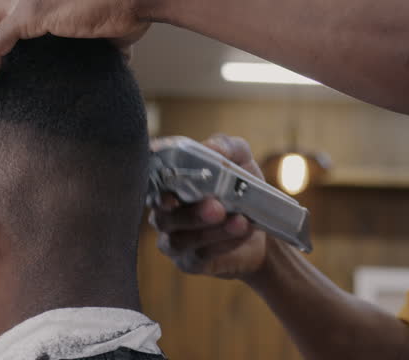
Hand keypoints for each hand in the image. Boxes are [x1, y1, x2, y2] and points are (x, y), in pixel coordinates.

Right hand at [149, 135, 268, 279]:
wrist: (261, 228)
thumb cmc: (241, 187)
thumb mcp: (240, 159)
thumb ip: (225, 147)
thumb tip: (210, 148)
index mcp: (168, 180)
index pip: (147, 176)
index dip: (151, 177)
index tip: (167, 180)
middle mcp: (163, 209)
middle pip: (161, 213)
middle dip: (190, 212)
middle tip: (217, 207)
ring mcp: (172, 238)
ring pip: (177, 239)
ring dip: (209, 231)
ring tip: (239, 221)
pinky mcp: (188, 261)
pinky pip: (197, 256)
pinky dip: (222, 243)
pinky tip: (241, 231)